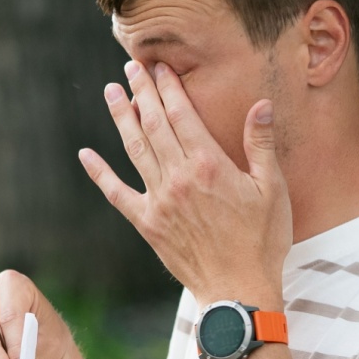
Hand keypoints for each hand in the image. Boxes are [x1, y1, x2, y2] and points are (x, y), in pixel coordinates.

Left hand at [81, 61, 291, 305]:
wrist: (238, 290)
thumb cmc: (262, 241)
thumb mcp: (272, 190)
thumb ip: (261, 146)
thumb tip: (262, 106)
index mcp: (209, 165)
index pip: (182, 115)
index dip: (168, 88)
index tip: (160, 68)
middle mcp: (179, 178)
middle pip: (154, 125)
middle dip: (142, 93)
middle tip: (131, 67)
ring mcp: (159, 201)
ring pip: (134, 150)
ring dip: (122, 118)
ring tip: (111, 92)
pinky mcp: (148, 223)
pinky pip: (117, 193)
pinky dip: (100, 173)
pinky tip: (86, 154)